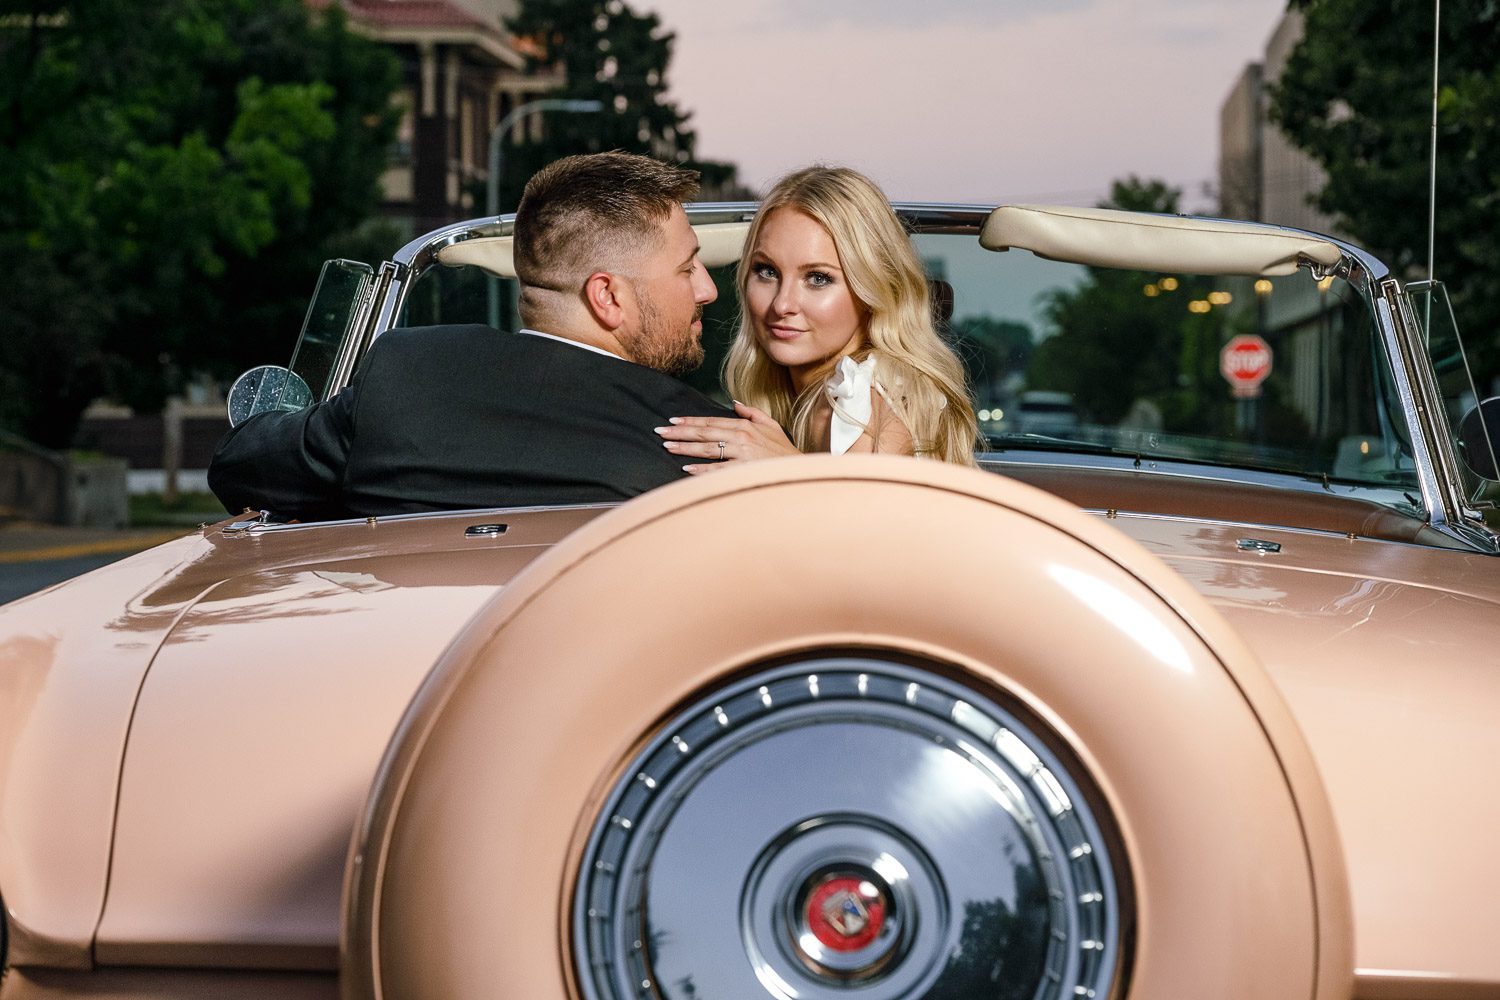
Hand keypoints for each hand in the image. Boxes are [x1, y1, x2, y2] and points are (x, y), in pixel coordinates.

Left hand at [655, 401, 800, 473]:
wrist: (798, 470)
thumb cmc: (783, 451)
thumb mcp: (771, 425)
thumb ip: (752, 413)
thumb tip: (734, 403)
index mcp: (744, 425)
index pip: (711, 421)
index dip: (690, 421)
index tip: (673, 421)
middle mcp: (741, 437)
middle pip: (704, 432)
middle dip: (680, 432)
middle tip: (660, 432)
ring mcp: (741, 453)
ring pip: (707, 449)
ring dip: (685, 448)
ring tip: (667, 447)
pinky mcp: (743, 470)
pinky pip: (718, 469)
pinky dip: (701, 470)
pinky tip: (686, 469)